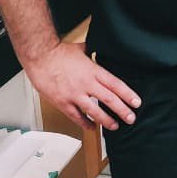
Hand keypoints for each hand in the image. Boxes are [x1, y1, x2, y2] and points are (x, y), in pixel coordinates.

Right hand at [26, 42, 140, 130]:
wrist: (40, 57)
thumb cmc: (59, 52)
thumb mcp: (83, 49)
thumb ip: (94, 52)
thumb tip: (101, 50)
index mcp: (93, 71)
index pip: (115, 84)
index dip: (127, 94)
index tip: (136, 102)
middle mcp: (86, 84)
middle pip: (108, 99)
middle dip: (122, 110)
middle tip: (131, 118)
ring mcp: (74, 95)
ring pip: (94, 111)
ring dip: (106, 120)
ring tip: (115, 126)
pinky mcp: (62, 103)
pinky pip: (76, 116)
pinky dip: (85, 123)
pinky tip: (92, 127)